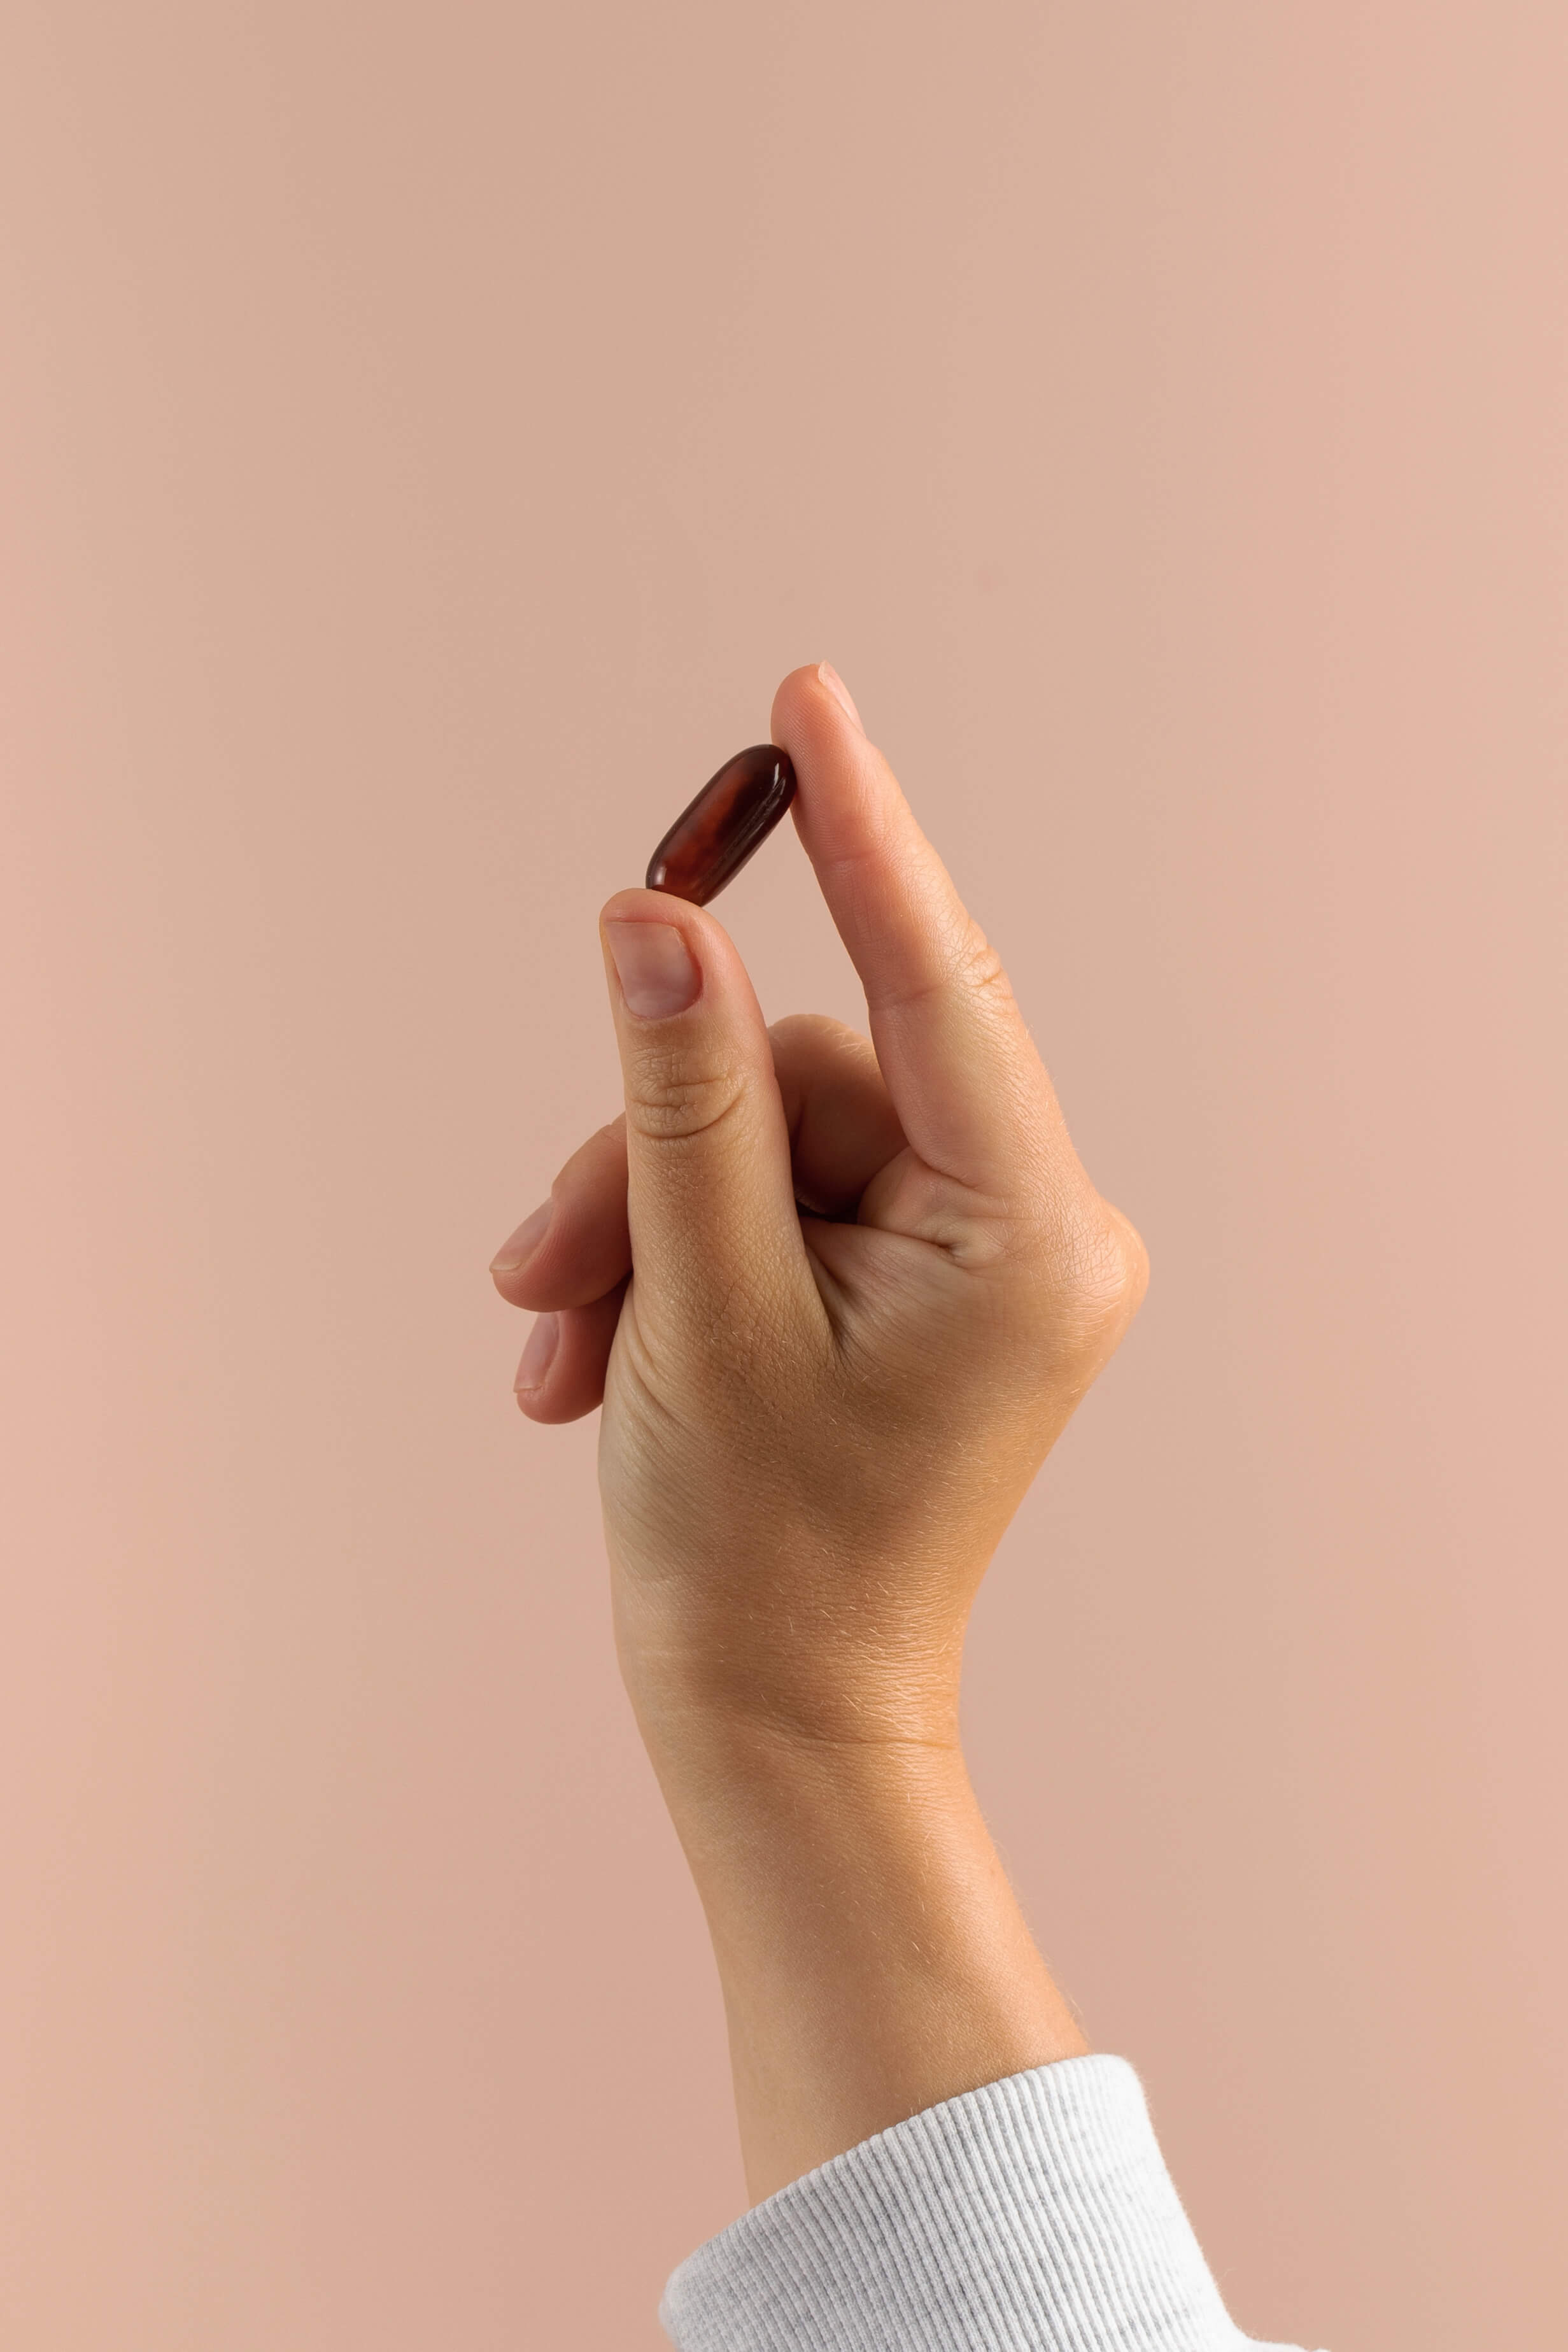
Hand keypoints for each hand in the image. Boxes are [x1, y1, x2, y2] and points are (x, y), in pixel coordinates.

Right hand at [491, 665, 1145, 1748]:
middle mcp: (1031, 1228)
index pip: (942, 982)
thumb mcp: (696, 1300)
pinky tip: (594, 1358)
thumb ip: (681, 1095)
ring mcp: (976, 1258)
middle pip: (812, 1075)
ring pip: (767, 1136)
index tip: (809, 696)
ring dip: (639, 1224)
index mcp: (1030, 1233)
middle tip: (538, 1272)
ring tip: (560, 1345)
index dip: (861, 834)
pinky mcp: (917, 1281)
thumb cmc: (753, 1552)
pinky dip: (673, 1259)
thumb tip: (657, 915)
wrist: (773, 1721)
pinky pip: (776, 1197)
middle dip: (653, 1156)